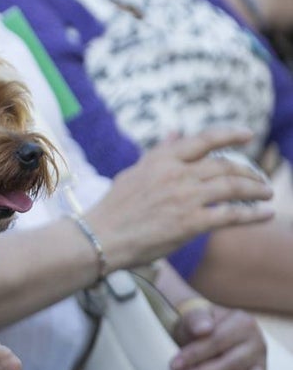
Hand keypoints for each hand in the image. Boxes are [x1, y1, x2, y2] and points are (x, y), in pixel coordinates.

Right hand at [88, 128, 273, 270]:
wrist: (102, 236)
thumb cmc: (116, 207)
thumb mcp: (135, 172)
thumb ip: (159, 153)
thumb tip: (176, 132)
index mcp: (161, 160)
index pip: (203, 140)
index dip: (229, 134)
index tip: (248, 134)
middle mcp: (176, 175)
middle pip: (224, 166)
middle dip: (249, 171)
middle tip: (260, 178)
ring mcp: (185, 198)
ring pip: (232, 187)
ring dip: (256, 190)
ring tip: (267, 194)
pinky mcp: (191, 223)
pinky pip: (231, 215)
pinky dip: (253, 214)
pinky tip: (266, 214)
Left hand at [171, 300, 269, 369]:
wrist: (204, 337)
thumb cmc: (197, 329)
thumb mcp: (192, 318)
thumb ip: (196, 319)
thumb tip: (204, 328)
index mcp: (243, 323)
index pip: (218, 340)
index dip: (195, 354)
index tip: (173, 365)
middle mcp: (257, 344)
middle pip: (232, 364)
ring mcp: (262, 366)